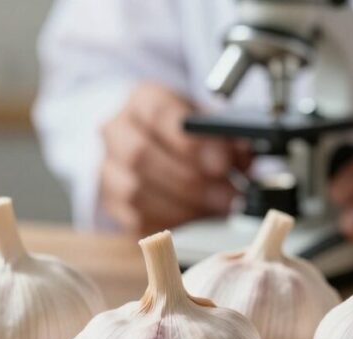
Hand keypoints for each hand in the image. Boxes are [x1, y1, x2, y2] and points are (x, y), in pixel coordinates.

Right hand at [100, 83, 248, 233]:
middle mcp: (116, 130)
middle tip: (227, 197)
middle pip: (141, 156)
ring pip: (135, 191)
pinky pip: (134, 218)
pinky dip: (168, 222)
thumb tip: (244, 157)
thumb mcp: (209, 122)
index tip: (222, 165)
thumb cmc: (183, 132)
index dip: (190, 143)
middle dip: (190, 182)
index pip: (158, 114)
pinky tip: (194, 219)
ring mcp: (108, 167)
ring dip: (181, 206)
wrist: (152, 143)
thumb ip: (226, 136)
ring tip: (214, 210)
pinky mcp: (111, 201)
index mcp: (142, 100)